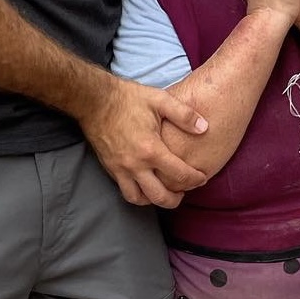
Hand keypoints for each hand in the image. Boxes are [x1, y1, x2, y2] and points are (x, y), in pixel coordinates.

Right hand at [80, 79, 207, 207]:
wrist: (94, 100)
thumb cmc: (127, 98)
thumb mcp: (160, 100)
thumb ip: (184, 115)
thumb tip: (204, 127)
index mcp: (151, 150)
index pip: (180, 175)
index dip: (195, 179)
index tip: (202, 178)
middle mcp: (135, 165)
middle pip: (160, 197)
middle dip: (176, 199)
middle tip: (185, 192)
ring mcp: (120, 169)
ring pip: (139, 199)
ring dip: (154, 200)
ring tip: (164, 192)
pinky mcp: (110, 168)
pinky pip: (124, 190)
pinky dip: (138, 193)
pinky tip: (145, 183)